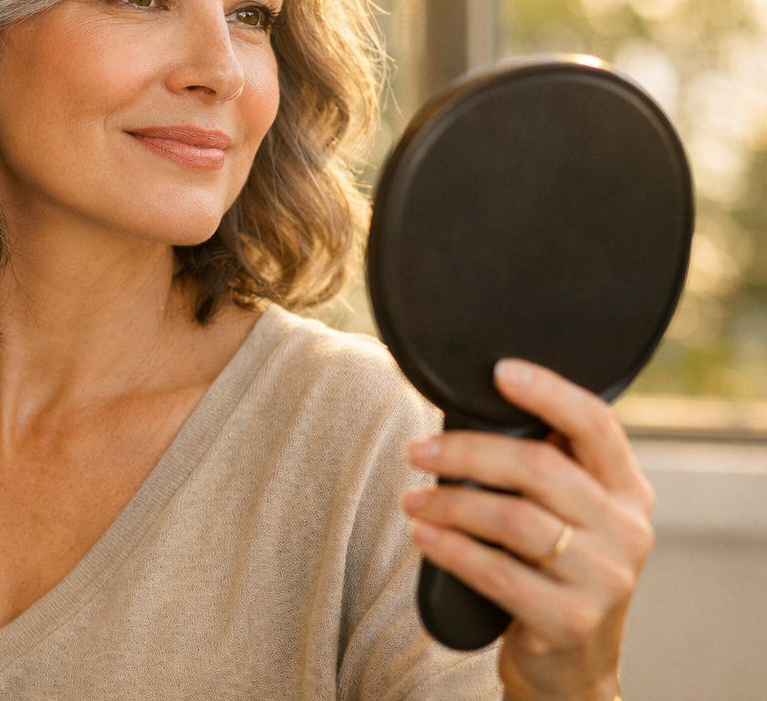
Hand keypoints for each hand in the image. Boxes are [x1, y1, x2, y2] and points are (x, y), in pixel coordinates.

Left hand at [401, 359, 652, 700]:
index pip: (596, 425)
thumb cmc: (554, 572)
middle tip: (417, 451)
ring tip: (411, 499)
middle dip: (467, 452)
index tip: (499, 371)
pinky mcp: (571, 619)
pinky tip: (422, 536)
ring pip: (513, 518)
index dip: (549, 392)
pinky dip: (451, 549)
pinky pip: (497, 572)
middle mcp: (627, 530)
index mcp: (628, 491)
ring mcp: (605, 578)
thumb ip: (544, 470)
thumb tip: (474, 411)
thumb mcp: (570, 517)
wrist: (572, 667)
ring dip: (450, 503)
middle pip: (539, 467)